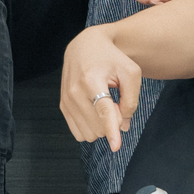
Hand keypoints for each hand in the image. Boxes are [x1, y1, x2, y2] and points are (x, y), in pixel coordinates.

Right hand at [60, 27, 144, 149]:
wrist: (85, 46)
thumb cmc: (110, 58)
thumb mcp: (130, 72)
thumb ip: (131, 100)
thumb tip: (123, 126)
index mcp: (92, 80)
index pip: (103, 110)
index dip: (111, 130)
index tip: (115, 146)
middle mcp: (74, 91)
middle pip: (99, 126)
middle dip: (112, 121)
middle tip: (114, 101)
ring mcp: (66, 99)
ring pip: (89, 132)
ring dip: (101, 125)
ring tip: (103, 104)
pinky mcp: (62, 106)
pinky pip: (78, 132)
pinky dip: (91, 127)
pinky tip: (94, 111)